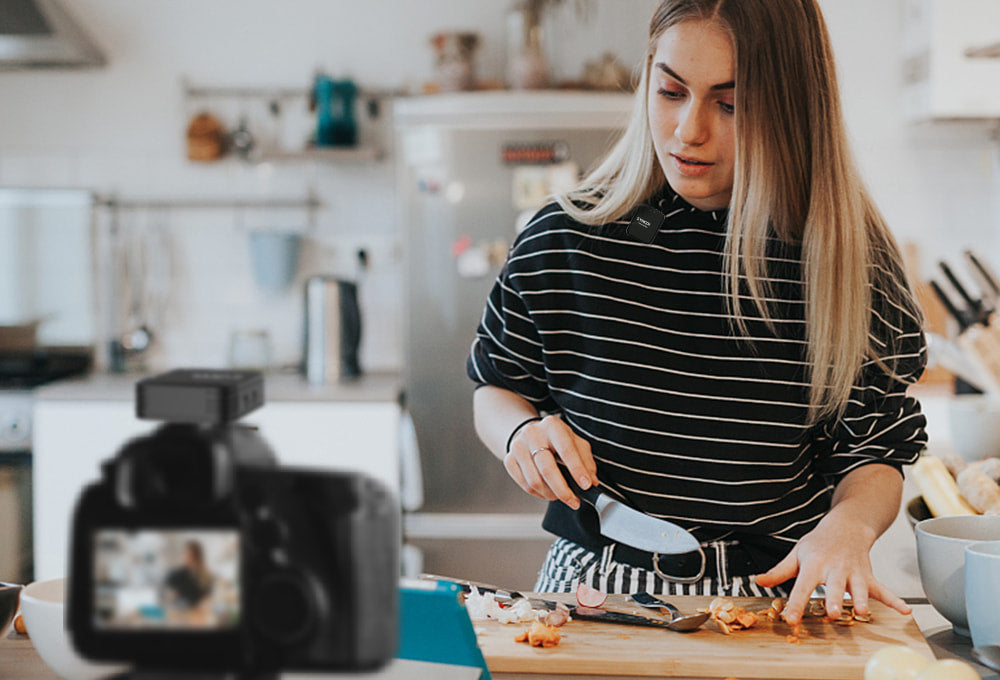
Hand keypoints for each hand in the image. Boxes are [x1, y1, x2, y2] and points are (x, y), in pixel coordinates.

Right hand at [504, 415, 598, 508]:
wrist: (531, 434)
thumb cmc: (556, 440)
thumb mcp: (575, 442)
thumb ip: (586, 461)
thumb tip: (592, 481)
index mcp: (552, 426)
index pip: (566, 450)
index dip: (577, 470)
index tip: (585, 486)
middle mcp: (532, 434)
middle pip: (547, 468)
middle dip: (563, 490)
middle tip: (574, 501)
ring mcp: (518, 447)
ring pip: (534, 480)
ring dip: (551, 494)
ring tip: (561, 495)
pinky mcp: (509, 460)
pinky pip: (525, 485)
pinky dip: (539, 493)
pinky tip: (548, 491)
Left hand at [754, 514, 910, 625]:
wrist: (845, 526)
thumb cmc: (818, 544)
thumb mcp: (796, 554)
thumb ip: (779, 571)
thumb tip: (758, 581)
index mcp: (813, 565)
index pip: (802, 587)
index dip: (796, 604)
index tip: (791, 620)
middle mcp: (834, 569)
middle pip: (834, 587)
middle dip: (834, 600)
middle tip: (832, 614)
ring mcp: (853, 572)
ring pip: (859, 587)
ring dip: (861, 599)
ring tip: (862, 612)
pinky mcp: (868, 576)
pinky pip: (883, 589)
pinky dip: (895, 600)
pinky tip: (905, 612)